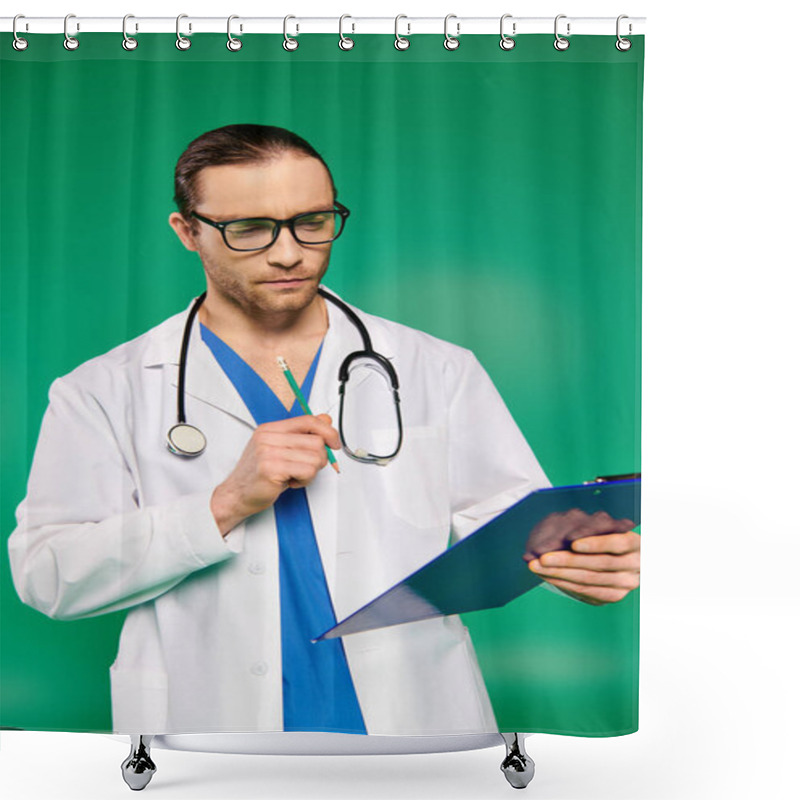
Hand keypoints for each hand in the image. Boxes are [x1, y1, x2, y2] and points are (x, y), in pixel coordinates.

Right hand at [211, 414, 340, 535]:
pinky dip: (305, 481)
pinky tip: (291, 482)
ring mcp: (268, 452)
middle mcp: (268, 437)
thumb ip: (301, 434)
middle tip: (305, 468)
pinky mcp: (271, 468)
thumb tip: (326, 420)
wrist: (235, 495)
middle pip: (316, 441)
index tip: (334, 443)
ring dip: (311, 472)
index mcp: (270, 429)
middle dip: (318, 459)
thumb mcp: (279, 449)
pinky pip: (307, 471)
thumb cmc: (257, 475)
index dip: (327, 431)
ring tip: (295, 476)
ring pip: (314, 457)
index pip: (308, 420)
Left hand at [523, 510, 639, 605]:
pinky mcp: (614, 595)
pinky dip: (565, 584)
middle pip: (600, 564)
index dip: (596, 543)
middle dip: (568, 560)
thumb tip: (567, 531)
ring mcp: (626, 583)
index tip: (573, 542)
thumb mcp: (600, 526)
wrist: (615, 555)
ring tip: (538, 567)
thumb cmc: (601, 532)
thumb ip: (591, 527)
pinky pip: (587, 591)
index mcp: (636, 542)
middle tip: (543, 558)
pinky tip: (548, 576)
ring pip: (591, 579)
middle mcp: (636, 565)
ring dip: (560, 574)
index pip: (618, 543)